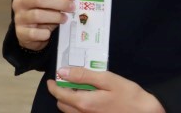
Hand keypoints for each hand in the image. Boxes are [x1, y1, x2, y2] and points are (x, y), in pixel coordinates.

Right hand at [12, 0, 72, 50]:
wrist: (29, 32)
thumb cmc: (42, 10)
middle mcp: (19, 1)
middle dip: (60, 3)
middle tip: (71, 8)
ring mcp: (18, 17)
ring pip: (37, 15)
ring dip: (55, 17)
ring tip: (64, 19)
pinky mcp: (20, 32)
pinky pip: (34, 33)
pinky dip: (44, 33)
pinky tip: (49, 33)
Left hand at [46, 68, 164, 112]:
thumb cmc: (128, 94)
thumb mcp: (108, 79)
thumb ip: (84, 76)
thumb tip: (63, 71)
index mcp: (84, 103)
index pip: (60, 94)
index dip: (54, 85)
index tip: (52, 78)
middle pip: (62, 104)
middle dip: (61, 92)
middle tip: (69, 79)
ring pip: (69, 111)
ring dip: (69, 100)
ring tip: (80, 87)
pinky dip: (78, 106)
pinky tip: (90, 97)